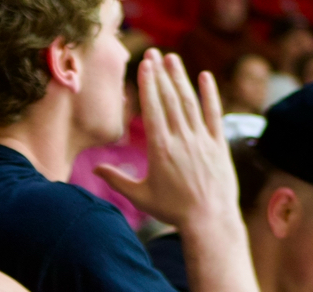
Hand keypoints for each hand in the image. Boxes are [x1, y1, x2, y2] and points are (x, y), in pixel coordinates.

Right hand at [94, 49, 239, 230]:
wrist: (208, 218)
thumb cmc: (171, 210)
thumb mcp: (140, 196)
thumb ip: (117, 179)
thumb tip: (95, 168)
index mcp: (160, 149)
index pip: (153, 109)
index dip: (148, 84)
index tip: (144, 65)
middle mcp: (181, 139)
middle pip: (170, 99)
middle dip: (161, 74)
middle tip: (154, 52)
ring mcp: (202, 139)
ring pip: (190, 102)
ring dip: (181, 78)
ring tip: (172, 58)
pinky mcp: (218, 143)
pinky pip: (214, 114)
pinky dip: (209, 94)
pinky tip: (205, 77)